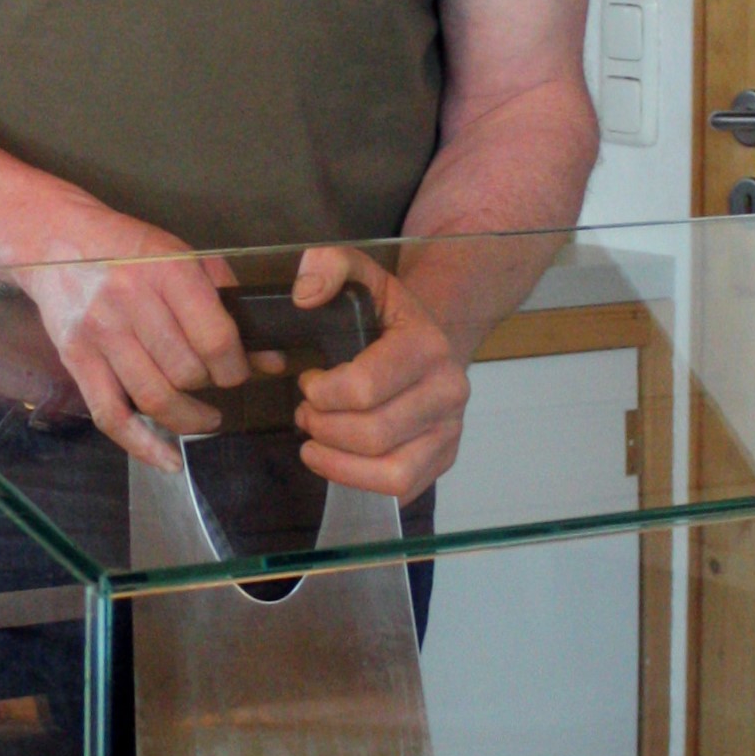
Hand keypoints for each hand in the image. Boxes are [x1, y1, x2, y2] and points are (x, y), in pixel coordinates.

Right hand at [21, 226, 250, 470]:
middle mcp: (131, 302)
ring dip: (189, 419)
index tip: (240, 372)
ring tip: (206, 419)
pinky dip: (143, 446)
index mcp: (167, 271)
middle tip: (216, 384)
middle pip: (187, 372)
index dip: (237, 367)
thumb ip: (227, 301)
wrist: (55, 240)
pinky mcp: (77, 359)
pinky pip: (112, 416)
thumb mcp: (184, 255)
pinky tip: (169, 459)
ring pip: (156, 398)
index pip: (214, 339)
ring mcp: (100, 334)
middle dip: (212, 386)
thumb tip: (268, 359)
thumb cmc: (128, 247)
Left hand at [290, 244, 468, 500]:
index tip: (307, 382)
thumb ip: (330, 266)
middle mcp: (449, 391)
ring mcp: (450, 429)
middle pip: (372, 434)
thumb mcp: (361, 275)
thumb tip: (304, 293)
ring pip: (389, 471)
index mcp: (427, 346)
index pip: (365, 388)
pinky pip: (402, 490)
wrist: (435, 339)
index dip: (321, 393)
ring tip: (314, 442)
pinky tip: (336, 461)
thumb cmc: (389, 316)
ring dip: (338, 463)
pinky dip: (359, 482)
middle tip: (304, 413)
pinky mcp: (444, 458)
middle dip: (323, 427)